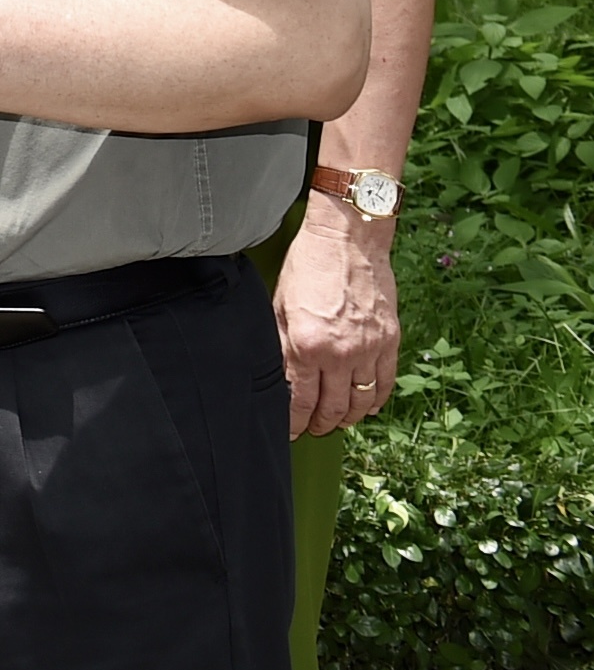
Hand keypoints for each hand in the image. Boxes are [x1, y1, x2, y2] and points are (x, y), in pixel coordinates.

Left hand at [274, 199, 399, 436]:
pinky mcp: (391, 341)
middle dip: (320, 424)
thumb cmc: (309, 265)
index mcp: (306, 345)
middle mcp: (341, 353)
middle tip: (313, 429)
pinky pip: (386, 383)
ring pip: (361, 401)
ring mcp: (370, 349)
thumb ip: (281, 345)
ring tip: (337, 422)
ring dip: (348, 418)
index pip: (299, 399)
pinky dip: (376, 400)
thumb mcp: (280, 305)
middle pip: (333, 407)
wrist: (348, 238)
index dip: (294, 421)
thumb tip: (279, 377)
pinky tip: (366, 407)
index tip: (291, 431)